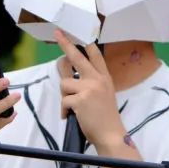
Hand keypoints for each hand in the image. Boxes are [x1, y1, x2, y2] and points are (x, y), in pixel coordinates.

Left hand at [55, 31, 124, 148]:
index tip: (79, 33)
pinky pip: (64, 100)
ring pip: (65, 83)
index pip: (96, 56)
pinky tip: (71, 116)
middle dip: (66, 44)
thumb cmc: (106, 117)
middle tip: (57, 33)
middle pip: (77, 58)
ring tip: (73, 107)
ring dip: (65, 96)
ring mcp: (89, 88)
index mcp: (104, 78)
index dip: (87, 44)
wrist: (111, 134)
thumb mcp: (105, 94)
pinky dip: (64, 110)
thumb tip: (70, 75)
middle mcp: (97, 79)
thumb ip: (92, 83)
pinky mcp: (80, 99)